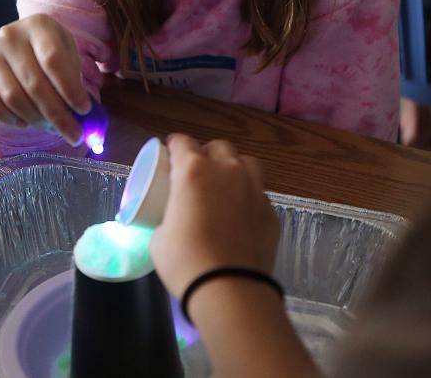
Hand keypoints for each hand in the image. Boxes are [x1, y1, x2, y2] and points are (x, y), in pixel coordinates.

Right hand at [0, 14, 89, 142]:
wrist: (20, 43)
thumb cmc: (51, 50)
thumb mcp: (69, 52)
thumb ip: (75, 79)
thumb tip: (81, 117)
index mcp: (38, 25)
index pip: (54, 60)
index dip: (70, 89)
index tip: (84, 111)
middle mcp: (9, 36)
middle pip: (34, 83)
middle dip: (57, 115)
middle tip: (74, 135)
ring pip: (13, 97)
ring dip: (36, 119)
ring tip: (52, 128)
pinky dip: (9, 118)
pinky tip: (26, 122)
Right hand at [149, 135, 278, 297]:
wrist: (229, 287)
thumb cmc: (186, 261)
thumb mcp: (160, 237)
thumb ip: (168, 217)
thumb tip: (173, 220)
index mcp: (193, 172)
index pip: (183, 142)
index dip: (175, 145)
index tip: (171, 153)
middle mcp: (227, 171)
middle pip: (219, 147)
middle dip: (207, 153)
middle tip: (198, 171)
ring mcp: (253, 189)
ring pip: (246, 162)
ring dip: (234, 167)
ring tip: (225, 185)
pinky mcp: (270, 210)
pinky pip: (258, 192)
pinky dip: (248, 196)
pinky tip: (241, 215)